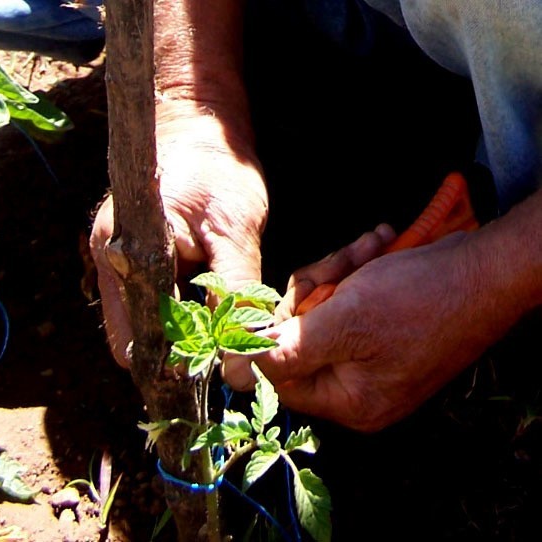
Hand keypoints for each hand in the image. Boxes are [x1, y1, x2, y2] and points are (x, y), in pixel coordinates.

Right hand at [90, 101, 267, 366]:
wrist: (202, 128)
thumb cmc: (218, 170)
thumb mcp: (234, 230)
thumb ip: (236, 293)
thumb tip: (240, 359)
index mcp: (125, 253)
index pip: (137, 342)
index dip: (173, 365)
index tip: (214, 371)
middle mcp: (113, 262)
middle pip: (140, 339)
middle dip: (181, 353)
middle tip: (227, 357)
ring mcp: (123, 261)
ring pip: (151, 325)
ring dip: (187, 334)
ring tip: (226, 331)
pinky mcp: (140, 258)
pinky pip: (160, 304)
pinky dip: (187, 314)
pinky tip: (216, 309)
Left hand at [223, 231, 509, 431]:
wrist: (487, 270)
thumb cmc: (420, 299)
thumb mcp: (345, 323)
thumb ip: (286, 351)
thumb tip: (236, 370)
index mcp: (349, 399)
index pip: (280, 375)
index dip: (271, 334)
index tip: (280, 296)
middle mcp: (359, 386)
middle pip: (301, 339)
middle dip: (315, 291)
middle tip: (340, 264)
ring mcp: (372, 357)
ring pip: (325, 311)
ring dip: (340, 272)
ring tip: (372, 246)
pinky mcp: (383, 329)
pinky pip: (349, 301)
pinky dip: (357, 271)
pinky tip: (379, 245)